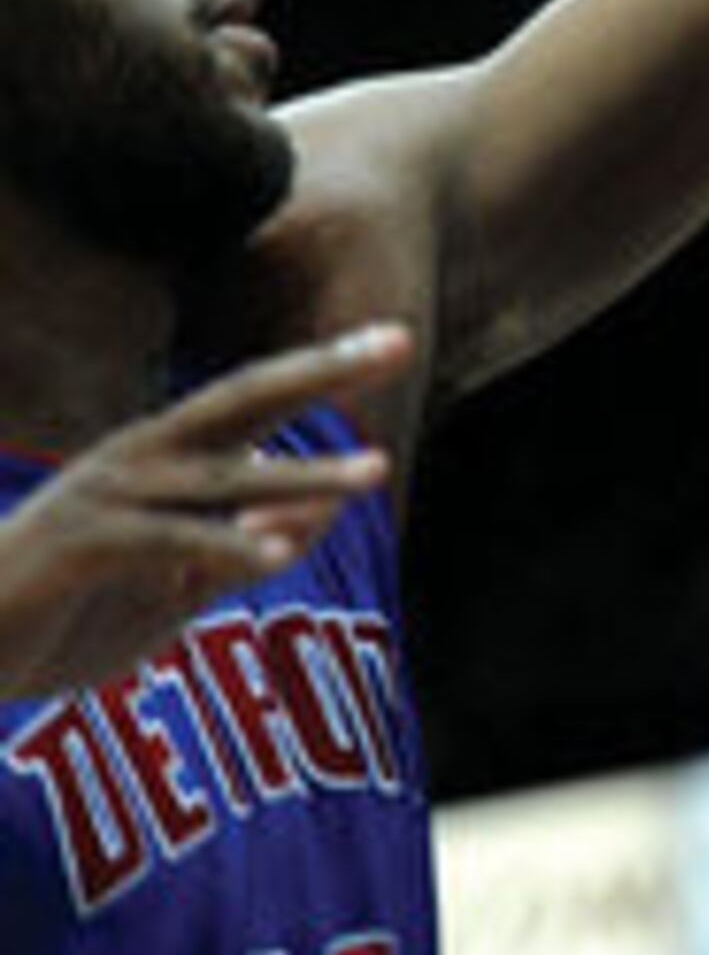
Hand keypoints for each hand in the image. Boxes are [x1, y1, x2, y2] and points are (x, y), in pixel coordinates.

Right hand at [0, 325, 410, 698]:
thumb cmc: (62, 615)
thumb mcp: (170, 590)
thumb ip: (240, 551)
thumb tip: (323, 516)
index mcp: (159, 457)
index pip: (255, 401)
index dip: (323, 368)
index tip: (396, 339)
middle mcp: (136, 459)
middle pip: (243, 401)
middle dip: (322, 371)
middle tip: (401, 341)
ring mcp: (106, 498)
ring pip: (220, 480)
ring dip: (300, 478)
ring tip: (372, 475)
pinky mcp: (80, 547)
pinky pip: (166, 542)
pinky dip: (223, 547)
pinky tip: (276, 556)